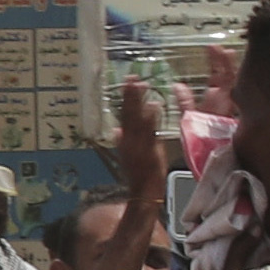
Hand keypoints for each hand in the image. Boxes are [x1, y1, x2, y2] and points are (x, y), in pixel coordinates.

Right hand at [111, 73, 173, 198]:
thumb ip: (122, 141)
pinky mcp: (150, 151)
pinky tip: (154, 106)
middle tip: (132, 77)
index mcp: (125, 140)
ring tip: (140, 85)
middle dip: (130, 95)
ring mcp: (140, 145)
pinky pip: (150, 131)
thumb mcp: (127, 156)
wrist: (144, 192)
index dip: (126, 98)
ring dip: (138, 102)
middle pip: (129, 113)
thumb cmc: (139, 175)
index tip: (129, 81)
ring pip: (137, 119)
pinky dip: (151, 119)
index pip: (125, 114)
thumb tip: (115, 130)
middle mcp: (130, 140)